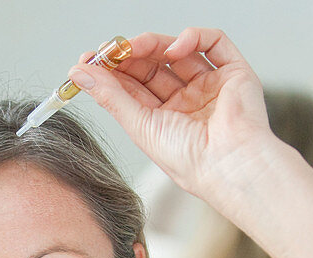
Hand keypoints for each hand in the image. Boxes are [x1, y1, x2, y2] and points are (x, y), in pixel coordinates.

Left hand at [68, 28, 276, 207]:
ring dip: (153, 44)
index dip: (111, 71)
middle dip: (128, 55)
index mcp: (164, 119)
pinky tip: (174, 48)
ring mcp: (210, 86)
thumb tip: (78, 73)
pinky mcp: (234, 73)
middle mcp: (186, 101)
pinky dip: (192, 37)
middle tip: (109, 49)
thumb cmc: (188, 160)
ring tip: (134, 46)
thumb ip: (110, 96)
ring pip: (178, 51)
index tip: (87, 61)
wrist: (228, 165)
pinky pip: (213, 43)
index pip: (133, 86)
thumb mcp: (139, 126)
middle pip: (152, 65)